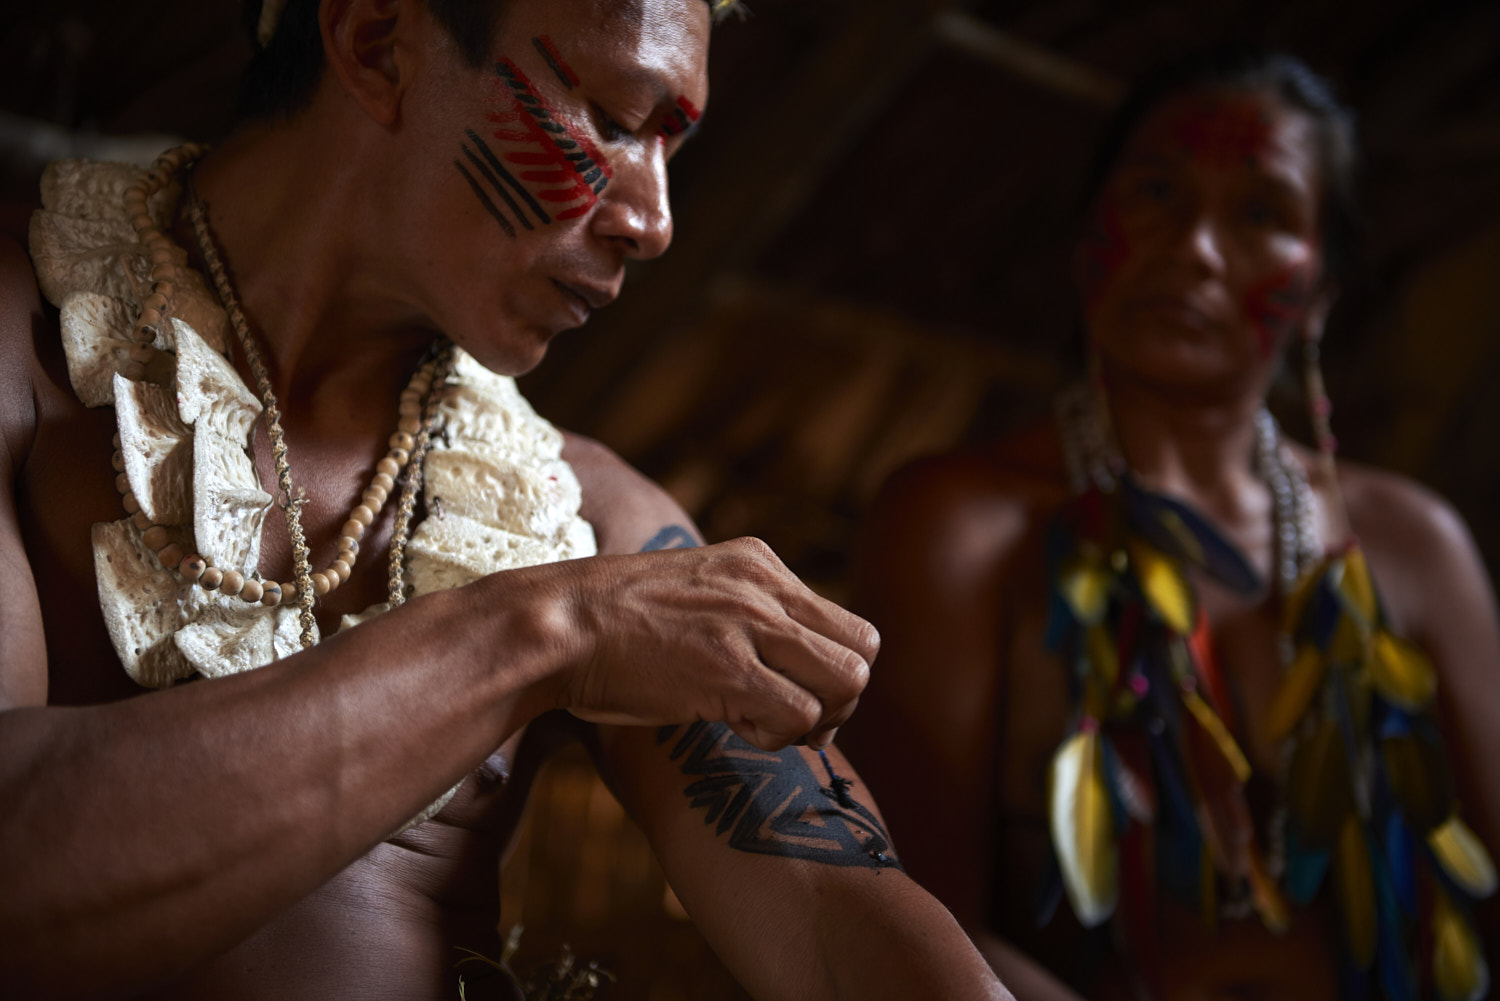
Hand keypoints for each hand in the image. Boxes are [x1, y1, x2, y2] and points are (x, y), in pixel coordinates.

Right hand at [559, 537, 877, 749]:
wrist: (556, 625)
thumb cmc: (613, 624)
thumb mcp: (694, 593)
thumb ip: (743, 611)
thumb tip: (784, 661)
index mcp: (759, 562)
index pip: (849, 623)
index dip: (833, 673)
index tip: (797, 697)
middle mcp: (764, 586)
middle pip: (863, 651)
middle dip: (839, 701)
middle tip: (794, 724)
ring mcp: (748, 624)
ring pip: (847, 682)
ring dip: (814, 720)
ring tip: (762, 725)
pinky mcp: (727, 668)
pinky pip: (801, 715)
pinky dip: (777, 737)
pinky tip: (735, 729)